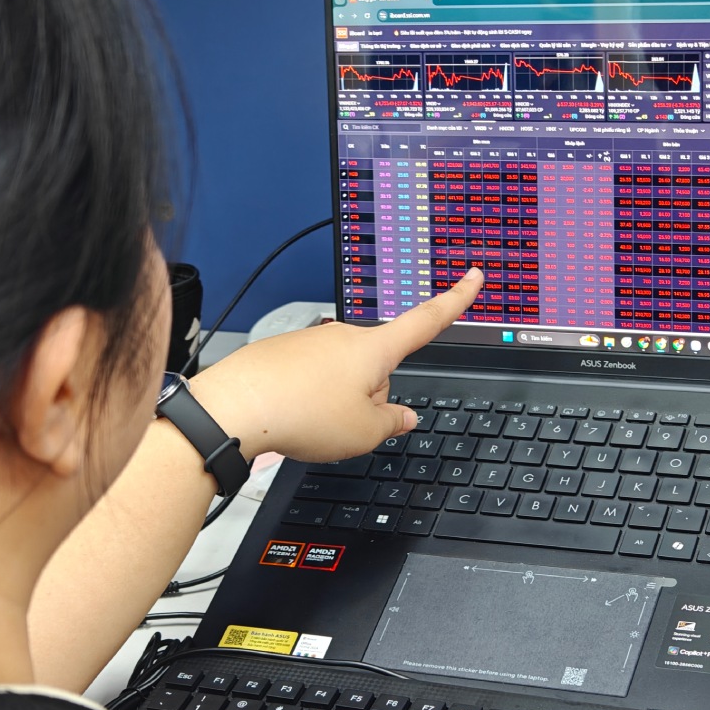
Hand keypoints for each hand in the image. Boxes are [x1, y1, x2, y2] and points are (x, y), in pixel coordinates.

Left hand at [189, 267, 482, 462]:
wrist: (236, 407)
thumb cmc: (301, 414)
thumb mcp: (364, 432)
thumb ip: (392, 422)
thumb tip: (403, 416)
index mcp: (374, 349)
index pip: (426, 321)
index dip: (455, 299)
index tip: (473, 277)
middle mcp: (343, 336)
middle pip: (377, 368)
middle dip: (371, 397)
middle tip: (345, 424)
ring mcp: (311, 342)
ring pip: (342, 377)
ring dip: (337, 401)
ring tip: (311, 422)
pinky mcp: (283, 353)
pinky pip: (310, 379)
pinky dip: (307, 399)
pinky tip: (291, 415)